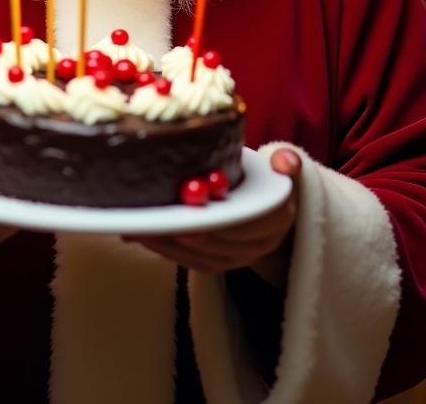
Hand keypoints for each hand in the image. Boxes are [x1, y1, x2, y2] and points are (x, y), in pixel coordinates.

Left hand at [124, 148, 300, 275]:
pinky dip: (164, 250)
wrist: (269, 202)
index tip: (192, 216)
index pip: (247, 225)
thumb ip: (285, 162)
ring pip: (200, 257)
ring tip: (140, 228)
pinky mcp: (217, 262)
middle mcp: (259, 245)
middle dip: (185, 235)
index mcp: (276, 220)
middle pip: (218, 245)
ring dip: (169, 245)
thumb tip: (285, 162)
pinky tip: (140, 235)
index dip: (220, 224)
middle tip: (157, 222)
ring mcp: (237, 258)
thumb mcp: (281, 167)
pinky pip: (189, 262)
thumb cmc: (268, 178)